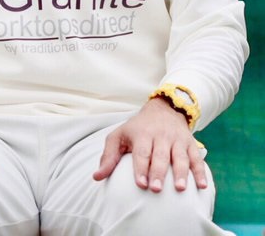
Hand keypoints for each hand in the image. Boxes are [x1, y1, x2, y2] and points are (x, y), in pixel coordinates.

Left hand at [93, 97, 207, 191]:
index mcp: (142, 133)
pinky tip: (201, 185)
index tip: (141, 184)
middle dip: (158, 172)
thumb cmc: (137, 128)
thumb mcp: (119, 135)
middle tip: (156, 189)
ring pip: (180, 156)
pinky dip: (200, 171)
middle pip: (160, 155)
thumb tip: (97, 176)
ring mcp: (177, 139)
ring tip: (180, 188)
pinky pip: (196, 158)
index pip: (141, 152)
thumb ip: (109, 156)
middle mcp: (161, 135)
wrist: (163, 109)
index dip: (141, 167)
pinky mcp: (190, 143)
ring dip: (181, 172)